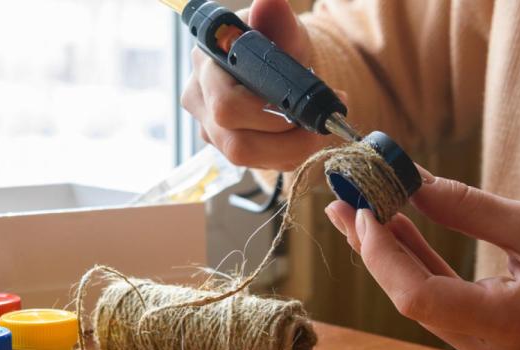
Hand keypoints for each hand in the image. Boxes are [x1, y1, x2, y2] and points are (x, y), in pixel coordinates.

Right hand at [180, 0, 337, 170]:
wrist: (273, 65)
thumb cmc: (275, 44)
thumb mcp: (281, 29)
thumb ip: (277, 19)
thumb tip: (269, 3)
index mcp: (207, 65)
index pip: (227, 105)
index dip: (266, 115)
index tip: (300, 109)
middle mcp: (199, 100)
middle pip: (235, 143)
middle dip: (286, 141)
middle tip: (319, 126)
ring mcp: (209, 128)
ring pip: (246, 159)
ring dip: (290, 150)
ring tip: (316, 131)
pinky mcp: (225, 146)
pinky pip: (257, 163)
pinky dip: (286, 154)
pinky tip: (301, 138)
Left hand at [324, 169, 519, 349]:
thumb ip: (467, 209)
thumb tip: (408, 180)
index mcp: (508, 328)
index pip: (417, 297)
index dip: (381, 253)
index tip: (363, 208)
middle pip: (411, 299)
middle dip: (374, 248)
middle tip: (343, 200)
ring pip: (422, 302)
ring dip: (391, 256)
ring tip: (356, 209)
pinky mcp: (490, 346)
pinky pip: (442, 305)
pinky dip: (419, 268)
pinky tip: (395, 232)